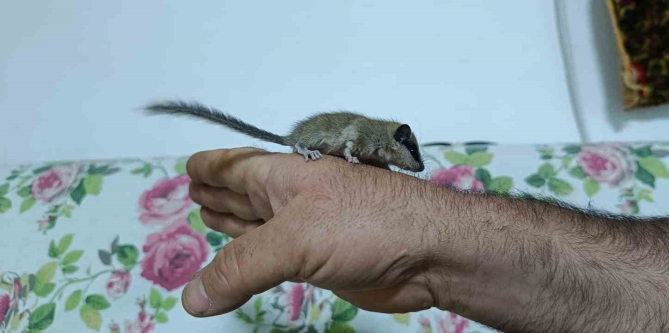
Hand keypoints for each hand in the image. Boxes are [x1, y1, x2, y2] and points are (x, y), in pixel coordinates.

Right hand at [181, 147, 442, 316]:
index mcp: (284, 175)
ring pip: (258, 226)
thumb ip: (241, 267)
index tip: (188, 167)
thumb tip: (192, 298)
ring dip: (233, 225)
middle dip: (217, 194)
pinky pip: (273, 260)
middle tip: (192, 195)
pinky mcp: (319, 261)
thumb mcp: (294, 239)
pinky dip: (252, 263)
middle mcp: (292, 198)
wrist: (427, 254)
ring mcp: (307, 230)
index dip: (212, 166)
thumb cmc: (366, 225)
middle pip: (244, 194)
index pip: (236, 166)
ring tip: (206, 216)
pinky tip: (240, 263)